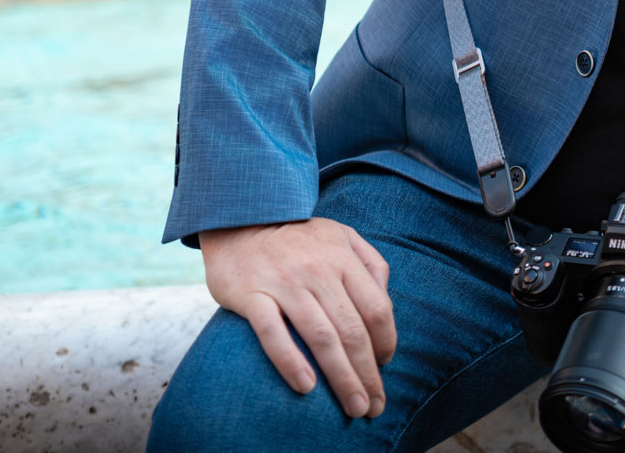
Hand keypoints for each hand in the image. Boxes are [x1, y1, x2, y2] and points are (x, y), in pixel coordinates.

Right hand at [198, 218, 396, 418]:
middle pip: (352, 331)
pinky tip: (306, 387)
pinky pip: (273, 333)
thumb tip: (387, 302)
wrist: (238, 218)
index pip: (376, 308)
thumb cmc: (297, 237)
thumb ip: (370, 263)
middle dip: (367, 373)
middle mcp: (317, 270)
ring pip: (321, 337)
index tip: (384, 367)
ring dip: (341, 377)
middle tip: (374, 405)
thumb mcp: (340, 234)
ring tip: (353, 406)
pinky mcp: (251, 295)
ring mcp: (284, 282)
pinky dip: (290, 361)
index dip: (386, 342)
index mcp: (342, 257)